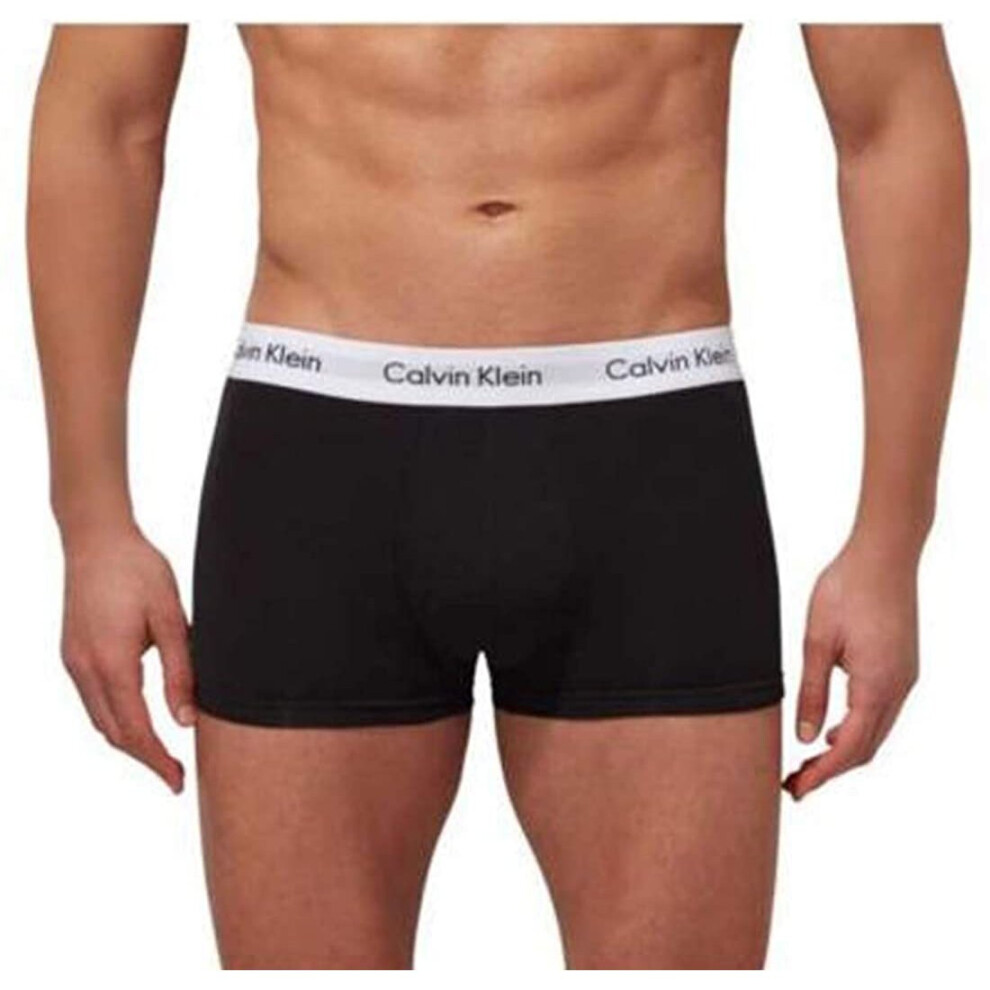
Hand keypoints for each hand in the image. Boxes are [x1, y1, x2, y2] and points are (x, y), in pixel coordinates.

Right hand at [60, 524, 194, 792]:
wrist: (97, 538)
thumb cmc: (140, 570)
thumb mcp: (171, 618)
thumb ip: (180, 671)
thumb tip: (188, 721)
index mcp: (111, 662)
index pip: (134, 730)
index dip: (157, 761)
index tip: (178, 782)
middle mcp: (85, 668)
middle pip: (113, 733)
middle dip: (144, 758)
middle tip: (176, 776)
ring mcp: (73, 661)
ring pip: (99, 719)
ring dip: (128, 741)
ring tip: (162, 754)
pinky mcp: (72, 653)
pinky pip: (92, 701)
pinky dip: (115, 719)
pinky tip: (138, 719)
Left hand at [784, 534, 919, 799]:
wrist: (884, 554)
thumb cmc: (846, 589)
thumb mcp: (817, 641)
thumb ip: (813, 691)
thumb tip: (806, 737)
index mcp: (877, 685)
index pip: (849, 748)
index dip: (822, 775)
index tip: (796, 791)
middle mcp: (898, 688)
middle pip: (866, 748)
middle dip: (831, 771)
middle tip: (794, 783)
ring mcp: (904, 678)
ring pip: (877, 732)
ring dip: (845, 752)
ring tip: (807, 762)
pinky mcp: (902, 667)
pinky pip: (882, 712)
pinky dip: (857, 730)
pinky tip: (833, 728)